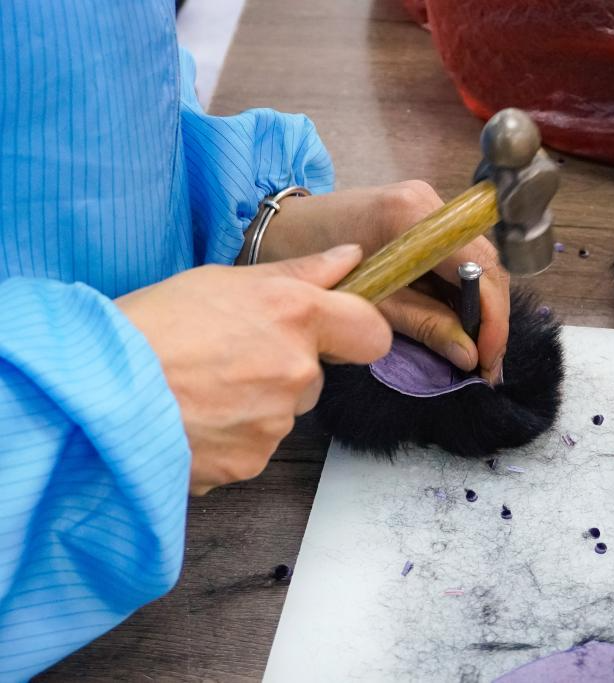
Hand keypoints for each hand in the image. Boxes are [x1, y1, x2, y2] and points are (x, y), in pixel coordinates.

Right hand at [117, 245, 390, 494]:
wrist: (95, 391)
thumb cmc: (151, 325)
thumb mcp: (223, 280)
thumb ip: (299, 273)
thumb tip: (350, 258)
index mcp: (296, 316)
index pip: (372, 332)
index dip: (357, 332)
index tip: (337, 332)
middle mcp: (297, 371)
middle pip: (314, 376)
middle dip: (284, 368)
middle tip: (227, 357)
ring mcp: (276, 422)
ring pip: (281, 412)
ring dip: (253, 403)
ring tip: (198, 387)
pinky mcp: (252, 462)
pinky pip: (253, 446)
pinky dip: (229, 436)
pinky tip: (191, 417)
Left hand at [250, 181, 509, 382]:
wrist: (277, 230)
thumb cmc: (308, 264)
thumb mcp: (369, 303)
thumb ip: (423, 325)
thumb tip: (469, 356)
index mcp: (411, 216)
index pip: (477, 266)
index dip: (493, 317)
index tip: (489, 359)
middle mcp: (428, 202)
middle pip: (485, 262)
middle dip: (491, 317)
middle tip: (487, 364)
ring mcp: (428, 204)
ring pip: (477, 261)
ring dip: (481, 308)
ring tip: (477, 351)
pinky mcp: (423, 214)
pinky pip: (458, 257)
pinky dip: (463, 293)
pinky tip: (461, 324)